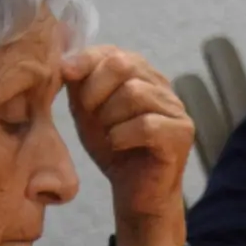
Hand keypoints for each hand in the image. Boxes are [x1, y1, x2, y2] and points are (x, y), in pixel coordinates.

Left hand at [64, 46, 195, 233]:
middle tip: (90, 115)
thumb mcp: (87, 113)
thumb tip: (64, 60)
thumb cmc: (113, 149)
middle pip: (123, 65)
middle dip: (96, 89)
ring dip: (110, 117)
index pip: (113, 52)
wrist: (135, 193)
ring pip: (134, 93)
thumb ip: (78, 84)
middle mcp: (161, 85)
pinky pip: (147, 124)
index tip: (65, 72)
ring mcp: (175, 108)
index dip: (87, 59)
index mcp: (140, 74)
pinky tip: (118, 146)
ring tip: (109, 135)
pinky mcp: (182, 133)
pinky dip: (123, 136)